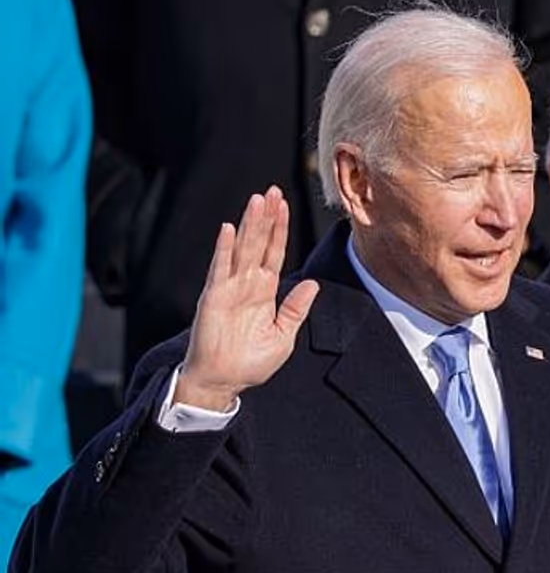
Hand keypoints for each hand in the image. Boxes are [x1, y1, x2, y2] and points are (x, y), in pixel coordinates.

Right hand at [176, 187, 319, 410]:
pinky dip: (225, 249)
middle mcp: (247, 285)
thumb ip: (296, 309)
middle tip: (273, 191)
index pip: (274, 253)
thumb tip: (312, 284)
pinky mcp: (213, 298)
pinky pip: (220, 269)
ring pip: (242, 250)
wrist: (224, 382)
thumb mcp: (283, 336)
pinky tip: (230, 229)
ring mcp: (229, 289)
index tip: (285, 205)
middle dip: (267, 218)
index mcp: (264, 292)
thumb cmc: (251, 362)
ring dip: (249, 225)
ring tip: (257, 200)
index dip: (280, 230)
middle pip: (259, 244)